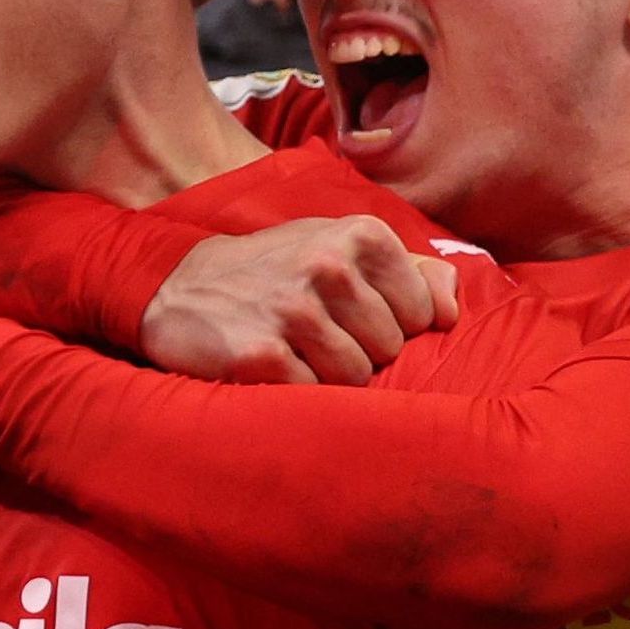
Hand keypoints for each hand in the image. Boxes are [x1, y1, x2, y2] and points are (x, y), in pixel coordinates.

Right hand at [134, 218, 456, 386]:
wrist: (178, 286)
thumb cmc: (275, 269)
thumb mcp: (340, 246)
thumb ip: (411, 270)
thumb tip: (451, 313)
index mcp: (360, 234)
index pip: (419, 312)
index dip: (389, 324)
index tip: (350, 315)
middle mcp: (328, 266)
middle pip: (389, 348)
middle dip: (360, 351)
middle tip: (317, 335)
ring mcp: (292, 311)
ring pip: (356, 376)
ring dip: (329, 375)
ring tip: (297, 351)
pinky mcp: (260, 355)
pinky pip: (313, 394)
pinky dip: (296, 390)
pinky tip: (273, 367)